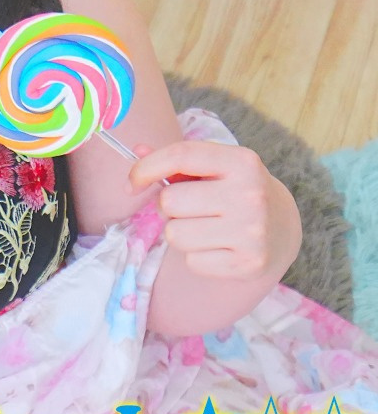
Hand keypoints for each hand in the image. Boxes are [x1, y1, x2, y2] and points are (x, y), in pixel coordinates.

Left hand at [128, 140, 301, 281]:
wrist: (281, 226)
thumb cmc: (234, 189)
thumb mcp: (215, 166)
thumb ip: (176, 159)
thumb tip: (137, 150)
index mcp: (241, 161)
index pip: (180, 155)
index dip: (146, 167)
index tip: (132, 182)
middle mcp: (250, 194)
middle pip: (170, 201)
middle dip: (169, 205)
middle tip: (189, 207)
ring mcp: (251, 231)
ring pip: (175, 234)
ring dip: (180, 231)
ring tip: (203, 225)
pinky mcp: (247, 264)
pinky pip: (192, 261)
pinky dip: (196, 255)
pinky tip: (217, 245)